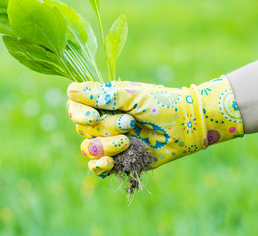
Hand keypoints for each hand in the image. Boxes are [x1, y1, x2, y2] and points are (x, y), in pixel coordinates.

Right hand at [67, 76, 244, 176]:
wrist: (187, 126)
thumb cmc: (162, 104)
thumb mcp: (132, 95)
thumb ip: (102, 95)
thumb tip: (70, 90)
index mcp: (103, 101)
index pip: (74, 105)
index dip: (78, 112)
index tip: (93, 116)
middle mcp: (103, 120)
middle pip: (82, 128)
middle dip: (104, 128)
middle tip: (130, 123)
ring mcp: (110, 140)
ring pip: (88, 148)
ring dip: (105, 146)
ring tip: (128, 141)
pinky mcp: (119, 159)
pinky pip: (96, 167)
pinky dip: (99, 166)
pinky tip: (109, 163)